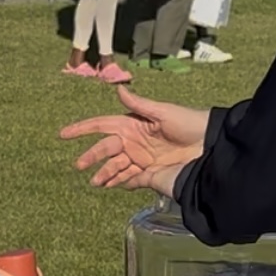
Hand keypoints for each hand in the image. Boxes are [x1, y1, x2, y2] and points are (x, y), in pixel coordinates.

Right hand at [60, 85, 209, 191]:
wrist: (211, 150)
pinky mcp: (149, 176)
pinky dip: (118, 183)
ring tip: (96, 182)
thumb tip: (118, 89)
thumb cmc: (190, 124)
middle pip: (105, 150)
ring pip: (114, 168)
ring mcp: (140, 160)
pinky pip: (128, 180)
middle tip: (79, 165)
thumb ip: (139, 105)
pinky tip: (111, 185)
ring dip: (104, 174)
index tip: (63, 134)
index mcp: (133, 125)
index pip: (102, 126)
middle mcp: (133, 143)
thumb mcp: (164, 112)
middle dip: (91, 156)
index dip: (82, 129)